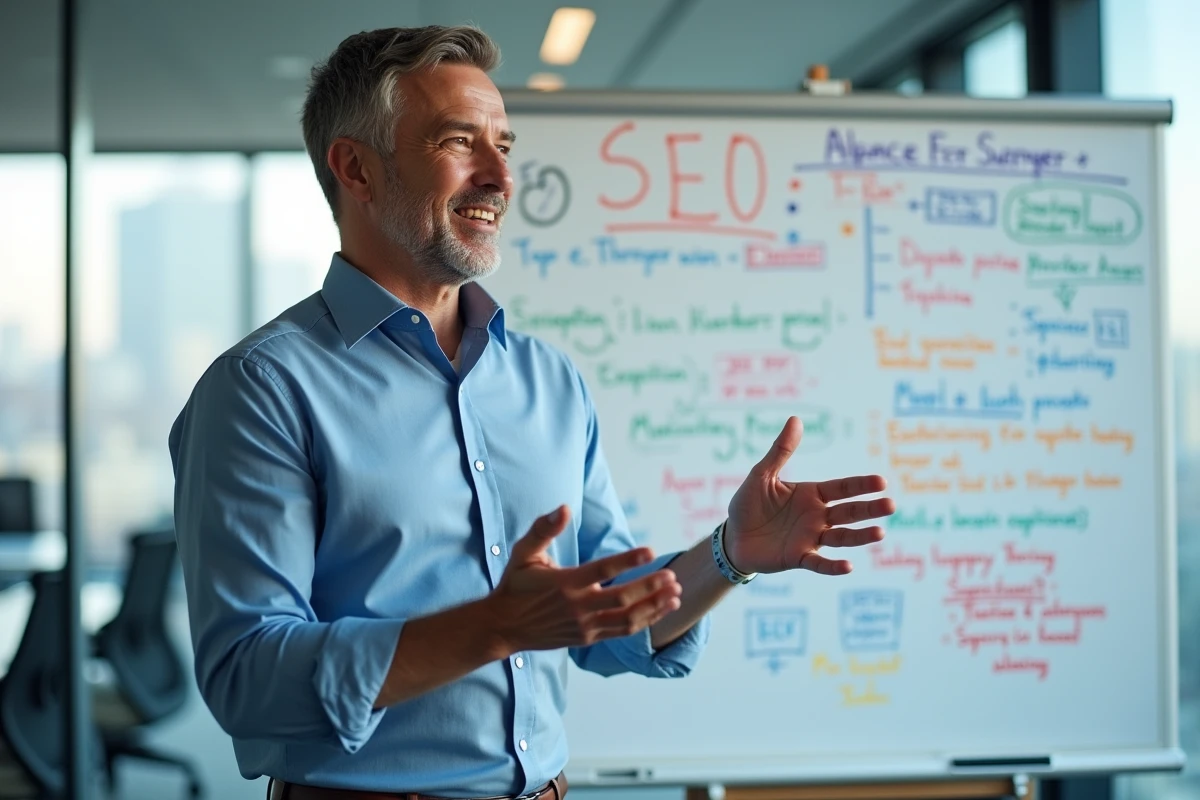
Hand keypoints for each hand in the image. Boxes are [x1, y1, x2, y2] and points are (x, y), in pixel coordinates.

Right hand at [487, 505, 682, 653]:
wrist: (503, 627)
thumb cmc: (516, 585)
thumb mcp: (523, 553)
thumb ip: (543, 529)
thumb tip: (564, 508)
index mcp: (564, 583)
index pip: (602, 570)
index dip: (628, 561)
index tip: (651, 551)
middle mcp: (577, 607)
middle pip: (622, 598)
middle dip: (651, 587)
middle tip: (672, 576)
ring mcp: (584, 626)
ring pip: (627, 620)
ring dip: (654, 608)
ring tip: (675, 595)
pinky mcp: (588, 639)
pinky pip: (622, 632)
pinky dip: (645, 622)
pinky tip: (661, 610)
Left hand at [725, 417, 894, 575]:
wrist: (732, 536)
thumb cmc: (749, 504)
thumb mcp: (762, 474)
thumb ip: (780, 450)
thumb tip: (795, 419)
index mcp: (812, 495)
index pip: (842, 488)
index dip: (861, 485)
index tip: (882, 482)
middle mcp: (817, 517)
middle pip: (849, 512)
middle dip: (869, 509)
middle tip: (891, 505)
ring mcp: (810, 538)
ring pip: (841, 538)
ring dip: (860, 536)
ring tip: (880, 533)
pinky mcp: (798, 558)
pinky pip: (819, 563)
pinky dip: (833, 567)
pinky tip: (848, 566)